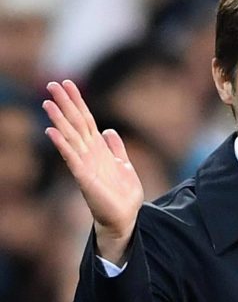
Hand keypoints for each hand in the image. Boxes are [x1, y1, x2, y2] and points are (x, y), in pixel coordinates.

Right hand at [43, 80, 142, 264]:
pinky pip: (71, 158)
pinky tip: (52, 131)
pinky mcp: (84, 178)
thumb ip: (116, 148)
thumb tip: (109, 130)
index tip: (68, 84)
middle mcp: (89, 154)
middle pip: (76, 123)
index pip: (87, 120)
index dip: (78, 102)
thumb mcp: (125, 166)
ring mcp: (85, 164)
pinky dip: (62, 145)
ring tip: (47, 102)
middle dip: (65, 104)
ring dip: (59, 119)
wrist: (125, 217)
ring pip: (70, 137)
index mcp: (99, 149)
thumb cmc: (123, 195)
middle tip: (51, 84)